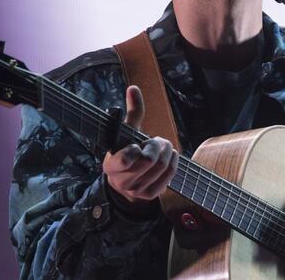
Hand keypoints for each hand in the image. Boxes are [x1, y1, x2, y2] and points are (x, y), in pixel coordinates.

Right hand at [103, 85, 178, 203]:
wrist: (128, 179)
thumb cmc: (127, 149)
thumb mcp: (127, 133)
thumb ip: (132, 112)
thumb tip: (134, 88)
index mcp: (110, 166)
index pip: (123, 160)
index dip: (134, 150)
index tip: (136, 145)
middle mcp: (121, 182)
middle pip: (150, 160)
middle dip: (157, 145)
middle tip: (158, 139)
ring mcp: (136, 191)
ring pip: (162, 167)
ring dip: (167, 151)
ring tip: (163, 146)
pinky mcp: (151, 195)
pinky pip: (169, 175)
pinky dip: (173, 161)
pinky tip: (169, 155)